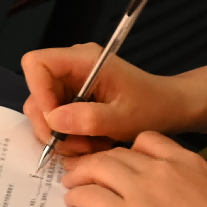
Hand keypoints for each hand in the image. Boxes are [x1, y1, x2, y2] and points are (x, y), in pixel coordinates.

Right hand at [22, 45, 195, 158]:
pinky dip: (70, 138)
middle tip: (78, 146)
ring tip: (90, 147)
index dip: (38, 92)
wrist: (170, 108)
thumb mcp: (123, 117)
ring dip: (63, 137)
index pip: (36, 64)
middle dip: (52, 126)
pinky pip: (57, 121)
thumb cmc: (152, 106)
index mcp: (83, 59)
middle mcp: (71, 68)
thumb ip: (89, 118)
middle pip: (36, 94)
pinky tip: (91, 144)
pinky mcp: (73, 100)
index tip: (56, 122)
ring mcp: (71, 84)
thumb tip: (53, 120)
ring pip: (45, 113)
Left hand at [61, 132, 206, 206]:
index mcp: (186, 160)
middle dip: (98, 161)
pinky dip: (78, 195)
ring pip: (99, 168)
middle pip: (117, 153)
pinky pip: (92, 196)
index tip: (119, 160)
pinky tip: (73, 200)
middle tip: (84, 169)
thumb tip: (181, 196)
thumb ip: (192, 184)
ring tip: (72, 182)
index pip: (147, 141)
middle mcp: (160, 168)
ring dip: (81, 173)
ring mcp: (140, 190)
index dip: (127, 150)